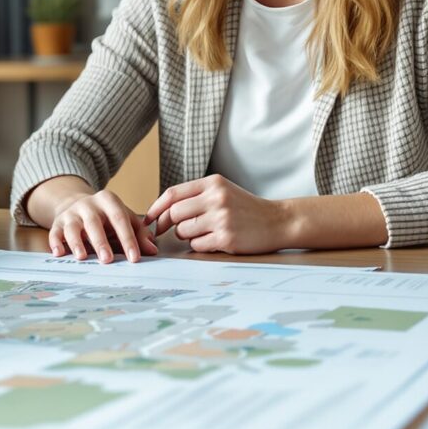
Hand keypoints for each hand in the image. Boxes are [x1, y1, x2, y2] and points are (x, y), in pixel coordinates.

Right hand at [48, 188, 157, 263]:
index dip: (127, 239)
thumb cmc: (106, 217)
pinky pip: (55, 233)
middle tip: (107, 259)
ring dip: (77, 243)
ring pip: (73, 227)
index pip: (119, 219)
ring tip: (82, 257)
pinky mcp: (57, 223)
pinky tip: (59, 253)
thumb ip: (139, 234)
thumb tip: (152, 250)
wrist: (78, 205)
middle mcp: (88, 205)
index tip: (134, 258)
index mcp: (108, 200)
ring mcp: (71, 213)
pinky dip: (56, 243)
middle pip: (94, 222)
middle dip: (101, 242)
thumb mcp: (125, 219)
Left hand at [145, 175, 294, 254]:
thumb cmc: (246, 208)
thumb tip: (162, 210)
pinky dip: (199, 245)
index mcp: (213, 183)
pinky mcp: (227, 237)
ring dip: (186, 236)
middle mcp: (216, 198)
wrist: (278, 221)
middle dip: (167, 225)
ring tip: (202, 232)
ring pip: (183, 230)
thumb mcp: (222, 191)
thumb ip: (196, 196)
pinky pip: (197, 245)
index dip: (156, 208)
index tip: (148, 219)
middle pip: (174, 213)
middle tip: (169, 231)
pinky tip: (213, 240)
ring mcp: (222, 218)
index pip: (173, 193)